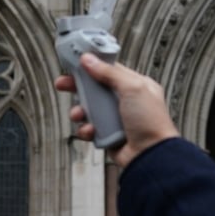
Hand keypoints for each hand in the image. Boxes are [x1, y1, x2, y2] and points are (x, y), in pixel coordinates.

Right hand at [55, 53, 179, 167]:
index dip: (92, 65)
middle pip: (94, 88)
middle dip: (77, 87)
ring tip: (79, 114)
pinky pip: (89, 127)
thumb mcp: (133, 88)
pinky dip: (86, 129)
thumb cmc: (151, 123)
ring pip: (88, 109)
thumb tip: (91, 60)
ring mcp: (115, 118)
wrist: (150, 155)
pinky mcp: (107, 133)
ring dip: (80, 111)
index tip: (76, 62)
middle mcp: (124, 101)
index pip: (109, 70)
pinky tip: (90, 130)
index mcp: (135, 86)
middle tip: (63, 84)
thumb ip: (109, 73)